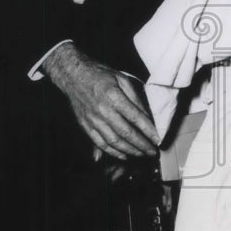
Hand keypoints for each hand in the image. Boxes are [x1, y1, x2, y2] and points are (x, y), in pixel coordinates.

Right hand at [43, 42, 158, 158]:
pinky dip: (113, 152)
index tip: (158, 139)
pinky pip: (100, 144)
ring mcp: (93, 120)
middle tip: (153, 152)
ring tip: (142, 154)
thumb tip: (147, 116)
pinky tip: (124, 155)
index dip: (148, 131)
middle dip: (142, 145)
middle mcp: (103, 111)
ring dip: (130, 151)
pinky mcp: (86, 126)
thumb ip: (135, 98)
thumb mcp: (122, 79)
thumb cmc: (99, 75)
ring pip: (114, 142)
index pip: (135, 118)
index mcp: (113, 97)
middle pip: (126, 133)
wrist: (73, 75)